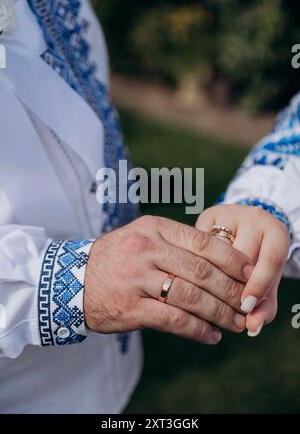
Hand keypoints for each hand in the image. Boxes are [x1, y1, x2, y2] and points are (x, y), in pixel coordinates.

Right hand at [84, 215, 252, 343]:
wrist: (74, 280)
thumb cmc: (117, 257)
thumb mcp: (142, 237)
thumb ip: (176, 243)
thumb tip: (220, 258)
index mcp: (154, 228)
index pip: (203, 242)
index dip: (232, 259)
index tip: (249, 273)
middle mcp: (146, 249)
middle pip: (202, 271)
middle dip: (231, 290)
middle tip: (247, 303)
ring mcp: (137, 278)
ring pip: (191, 297)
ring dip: (219, 313)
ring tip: (235, 323)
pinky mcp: (130, 307)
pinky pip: (173, 320)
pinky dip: (197, 330)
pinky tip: (211, 336)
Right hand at [196, 204, 290, 335]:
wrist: (241, 230)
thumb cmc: (258, 260)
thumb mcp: (266, 279)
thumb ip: (264, 304)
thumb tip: (252, 327)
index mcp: (275, 230)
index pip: (270, 259)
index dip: (259, 286)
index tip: (246, 308)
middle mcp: (252, 217)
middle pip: (240, 258)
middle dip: (232, 288)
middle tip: (225, 311)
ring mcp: (226, 215)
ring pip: (215, 253)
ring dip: (211, 282)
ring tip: (210, 303)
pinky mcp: (204, 217)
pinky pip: (198, 248)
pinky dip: (197, 270)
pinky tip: (196, 285)